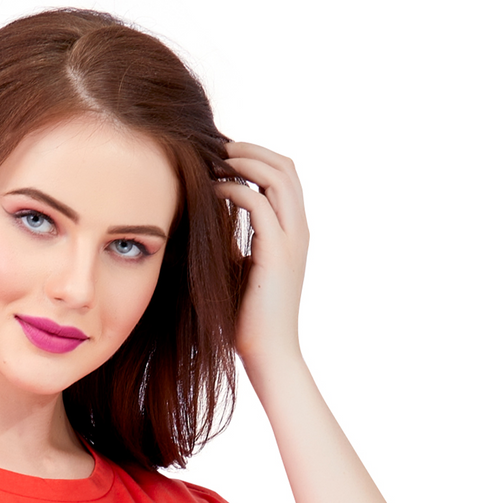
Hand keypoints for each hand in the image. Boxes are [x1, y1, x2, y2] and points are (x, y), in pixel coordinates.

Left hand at [216, 142, 307, 376]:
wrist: (266, 354)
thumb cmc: (247, 318)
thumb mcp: (239, 268)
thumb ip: (232, 240)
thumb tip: (204, 219)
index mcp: (293, 232)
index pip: (284, 175)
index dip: (257, 157)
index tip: (224, 155)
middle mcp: (298, 231)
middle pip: (285, 167)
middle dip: (251, 150)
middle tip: (218, 148)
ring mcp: (292, 241)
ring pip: (278, 177)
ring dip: (245, 162)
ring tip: (215, 162)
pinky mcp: (277, 254)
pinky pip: (258, 204)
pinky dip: (234, 191)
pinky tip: (211, 192)